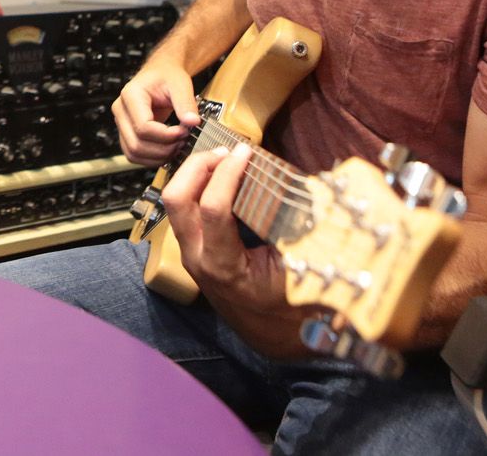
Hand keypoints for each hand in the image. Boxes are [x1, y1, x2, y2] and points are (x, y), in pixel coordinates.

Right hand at [112, 58, 199, 165]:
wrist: (161, 73)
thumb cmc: (167, 75)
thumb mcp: (180, 83)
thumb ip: (186, 103)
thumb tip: (192, 122)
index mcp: (130, 96)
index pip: (143, 127)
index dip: (166, 135)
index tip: (184, 131)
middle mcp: (121, 111)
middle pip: (136, 144)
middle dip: (163, 148)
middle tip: (183, 141)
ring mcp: (122, 123)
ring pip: (134, 153)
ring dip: (158, 156)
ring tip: (176, 146)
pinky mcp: (127, 133)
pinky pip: (134, 155)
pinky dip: (152, 158)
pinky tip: (168, 150)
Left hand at [160, 142, 300, 356]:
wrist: (271, 334)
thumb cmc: (290, 305)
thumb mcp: (299, 269)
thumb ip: (298, 232)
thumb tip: (312, 188)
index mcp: (223, 267)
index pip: (213, 209)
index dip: (228, 174)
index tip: (246, 152)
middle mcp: (197, 258)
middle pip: (176, 199)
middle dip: (198, 166)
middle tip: (228, 152)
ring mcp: (190, 253)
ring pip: (175, 201)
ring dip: (195, 173)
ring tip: (225, 158)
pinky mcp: (192, 247)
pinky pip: (184, 208)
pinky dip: (198, 185)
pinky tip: (221, 175)